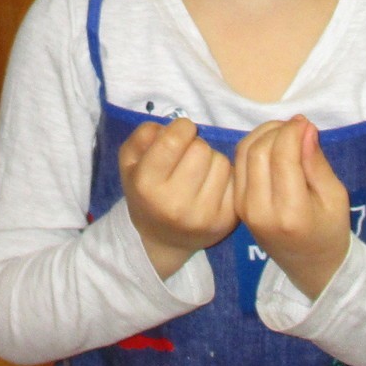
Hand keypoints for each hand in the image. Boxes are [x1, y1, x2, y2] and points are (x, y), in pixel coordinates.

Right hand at [119, 117, 236, 280]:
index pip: (174, 140)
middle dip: (195, 145)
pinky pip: (235, 179)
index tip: (179, 133)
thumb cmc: (146, 192)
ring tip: (199, 172)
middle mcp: (175, 204)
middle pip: (201, 148)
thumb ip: (143, 135)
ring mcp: (203, 215)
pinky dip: (225, 177)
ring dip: (212, 160)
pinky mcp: (226, 221)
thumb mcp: (129, 162)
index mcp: (147, 186)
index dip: (180, 128)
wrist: (164, 239)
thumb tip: (173, 125)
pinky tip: (212, 186)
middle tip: (187, 157)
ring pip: (221, 161)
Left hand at [233, 117, 349, 300]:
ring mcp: (243, 209)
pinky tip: (272, 145)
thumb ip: (317, 163)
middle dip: (277, 130)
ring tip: (285, 132)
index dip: (292, 132)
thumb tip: (304, 128)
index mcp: (290, 213)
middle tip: (296, 126)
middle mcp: (260, 211)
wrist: (309, 265)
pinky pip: (238, 164)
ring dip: (263, 134)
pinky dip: (253, 146)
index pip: (282, 157)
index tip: (305, 123)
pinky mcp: (236, 204)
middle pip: (258, 151)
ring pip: (244, 153)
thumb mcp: (336, 197)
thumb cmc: (329, 231)